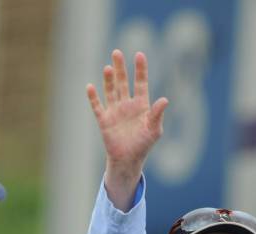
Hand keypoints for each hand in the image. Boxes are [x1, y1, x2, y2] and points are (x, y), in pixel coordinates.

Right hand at [87, 50, 168, 205]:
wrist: (128, 160)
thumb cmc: (144, 145)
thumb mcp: (154, 130)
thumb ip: (157, 114)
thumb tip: (165, 99)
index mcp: (141, 106)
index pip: (141, 83)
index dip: (140, 70)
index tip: (139, 55)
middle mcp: (127, 105)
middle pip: (123, 82)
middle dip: (121, 68)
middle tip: (117, 52)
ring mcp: (115, 111)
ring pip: (111, 90)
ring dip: (109, 79)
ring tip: (108, 67)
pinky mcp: (104, 120)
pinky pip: (97, 106)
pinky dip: (93, 97)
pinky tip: (90, 87)